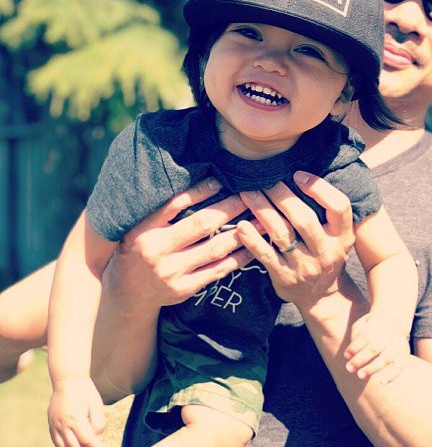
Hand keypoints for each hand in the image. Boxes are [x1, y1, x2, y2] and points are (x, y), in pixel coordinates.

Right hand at [48, 377, 104, 446]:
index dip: (96, 445)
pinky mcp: (51, 425)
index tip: (103, 445)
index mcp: (76, 418)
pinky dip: (65, 445)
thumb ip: (98, 422)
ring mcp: (54, 426)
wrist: (68, 379)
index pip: (87, 441)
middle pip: (74, 446)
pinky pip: (56, 442)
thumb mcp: (96, 404)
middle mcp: (63, 425)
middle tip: (96, 444)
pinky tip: (74, 442)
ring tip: (85, 442)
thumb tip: (96, 438)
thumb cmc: (85, 391)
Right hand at [102, 177, 253, 312]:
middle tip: (250, 195)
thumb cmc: (140, 248)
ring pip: (216, 248)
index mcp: (146, 229)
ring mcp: (173, 272)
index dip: (202, 190)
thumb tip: (205, 182)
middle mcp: (159, 251)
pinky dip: (239, 256)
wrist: (129, 293)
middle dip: (230, 208)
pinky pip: (219, 269)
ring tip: (261, 219)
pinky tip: (253, 245)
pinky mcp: (186, 288)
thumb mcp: (143, 225)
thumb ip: (167, 207)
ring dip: (242, 232)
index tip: (222, 180)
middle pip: (203, 224)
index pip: (177, 203)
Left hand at [237, 171, 355, 307]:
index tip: (298, 174)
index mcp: (342, 236)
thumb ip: (327, 210)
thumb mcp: (338, 235)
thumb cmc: (326, 253)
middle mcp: (326, 251)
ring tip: (247, 192)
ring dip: (262, 209)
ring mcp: (304, 266)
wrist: (321, 296)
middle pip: (304, 218)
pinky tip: (240, 224)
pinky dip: (251, 239)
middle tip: (265, 179)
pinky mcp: (284, 277)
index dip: (319, 188)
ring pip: (281, 233)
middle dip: (282, 195)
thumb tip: (301, 173)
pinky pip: (265, 255)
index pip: (339, 207)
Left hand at [343, 312, 410, 384]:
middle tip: (349, 368)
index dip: (355, 346)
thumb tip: (350, 353)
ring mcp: (398, 343)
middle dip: (360, 359)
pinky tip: (381, 382)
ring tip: (360, 375)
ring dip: (372, 368)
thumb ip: (356, 335)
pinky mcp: (404, 354)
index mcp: (377, 323)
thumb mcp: (362, 324)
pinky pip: (400, 366)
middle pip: (375, 347)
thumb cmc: (370, 327)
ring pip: (386, 358)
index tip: (346, 355)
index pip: (366, 335)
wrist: (392, 322)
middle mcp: (390, 333)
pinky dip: (392, 375)